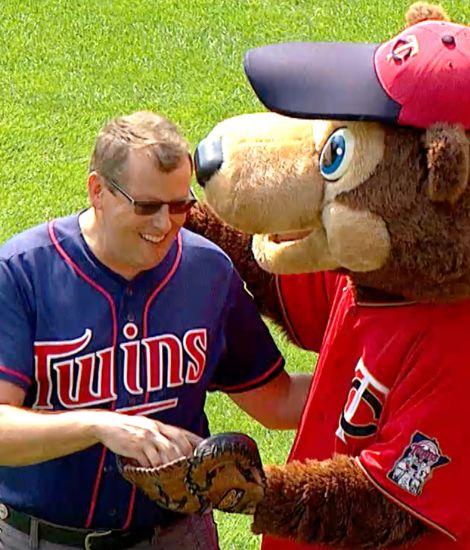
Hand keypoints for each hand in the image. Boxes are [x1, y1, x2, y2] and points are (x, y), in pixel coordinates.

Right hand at [82, 410, 201, 466]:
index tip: (203, 451)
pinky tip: (154, 473)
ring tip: (175, 475)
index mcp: (159, 425)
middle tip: (189, 468)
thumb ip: (159, 436)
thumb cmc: (128, 428)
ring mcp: (146, 438)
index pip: (181, 433)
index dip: (194, 442)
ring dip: (170, 465)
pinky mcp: (135, 446)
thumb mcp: (146, 428)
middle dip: (185, 456)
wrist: (107, 425)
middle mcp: (155, 429)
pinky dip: (153, 468)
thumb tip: (174, 448)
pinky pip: (148, 460)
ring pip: (164, 452)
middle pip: (176, 443)